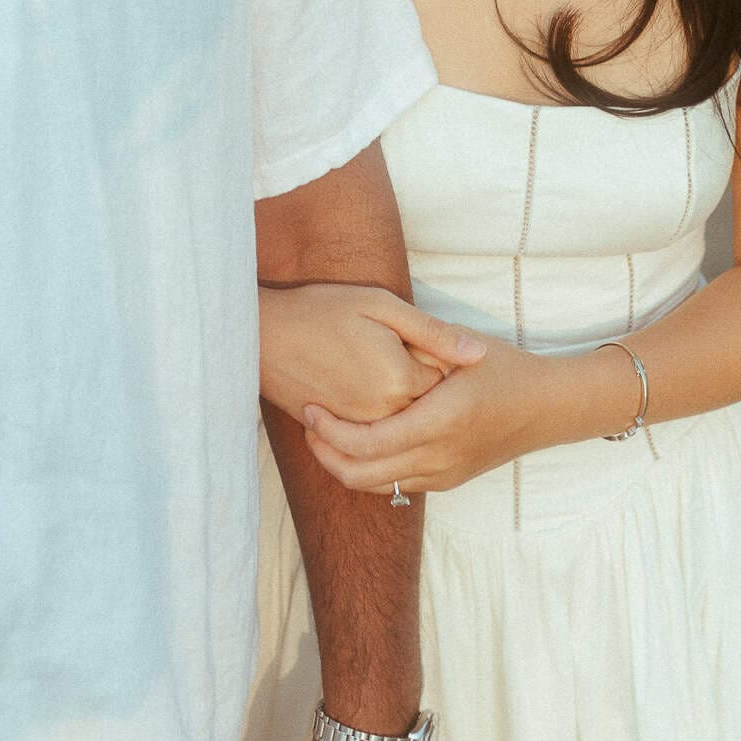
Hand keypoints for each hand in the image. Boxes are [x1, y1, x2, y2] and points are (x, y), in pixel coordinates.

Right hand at [259, 283, 485, 424]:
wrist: (260, 335)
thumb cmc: (320, 310)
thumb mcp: (379, 305)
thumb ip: (431, 332)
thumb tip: (480, 354)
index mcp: (400, 382)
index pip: (445, 380)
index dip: (436, 355)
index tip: (417, 336)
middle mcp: (385, 415)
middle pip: (427, 406)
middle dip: (423, 380)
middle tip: (392, 347)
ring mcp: (361, 430)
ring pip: (403, 422)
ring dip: (402, 401)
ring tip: (375, 364)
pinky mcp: (341, 435)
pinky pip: (376, 434)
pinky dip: (379, 415)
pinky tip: (362, 382)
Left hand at [303, 332, 559, 492]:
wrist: (547, 408)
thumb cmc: (504, 367)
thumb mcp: (463, 345)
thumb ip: (421, 345)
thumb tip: (374, 341)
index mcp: (441, 420)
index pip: (369, 441)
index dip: (331, 430)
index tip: (310, 407)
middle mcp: (440, 456)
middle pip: (363, 474)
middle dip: (325, 453)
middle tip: (307, 424)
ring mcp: (444, 474)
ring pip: (376, 486)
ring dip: (343, 464)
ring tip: (324, 432)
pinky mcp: (447, 481)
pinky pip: (396, 484)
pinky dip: (369, 468)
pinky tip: (357, 440)